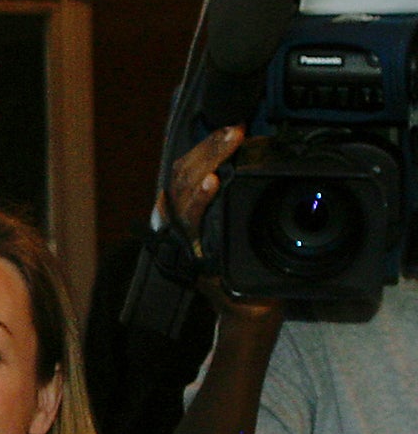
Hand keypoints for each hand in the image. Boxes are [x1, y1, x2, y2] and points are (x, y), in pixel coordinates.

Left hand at [163, 124, 284, 325]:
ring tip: (233, 131)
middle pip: (183, 184)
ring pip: (183, 174)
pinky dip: (204, 152)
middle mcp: (179, 231)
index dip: (199, 197)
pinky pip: (188, 172)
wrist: (239, 302)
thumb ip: (250, 280)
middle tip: (236, 135)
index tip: (216, 179)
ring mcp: (182, 216)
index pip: (188, 217)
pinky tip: (222, 138)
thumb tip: (254, 272)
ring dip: (207, 148)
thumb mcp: (253, 292)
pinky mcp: (190, 204)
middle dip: (209, 155)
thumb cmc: (247, 296)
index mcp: (192, 250)